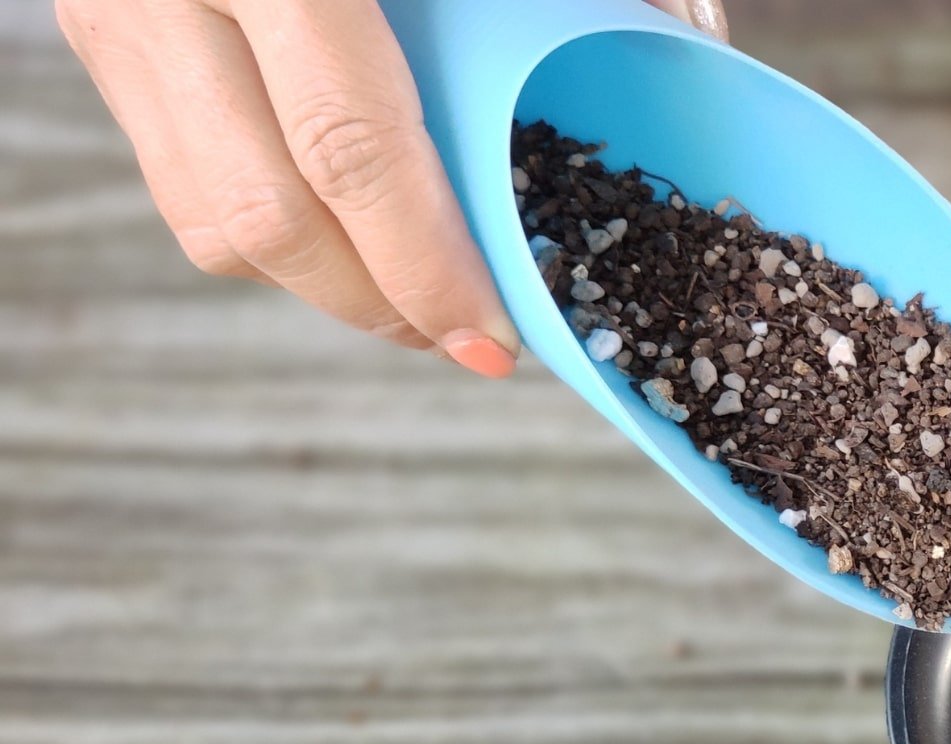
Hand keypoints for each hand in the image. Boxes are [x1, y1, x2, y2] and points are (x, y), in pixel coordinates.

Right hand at [55, 0, 725, 376]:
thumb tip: (687, 39)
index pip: (352, 150)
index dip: (427, 267)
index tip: (494, 340)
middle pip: (274, 219)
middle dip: (384, 306)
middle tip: (467, 343)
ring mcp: (117, 26)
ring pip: (214, 223)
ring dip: (326, 289)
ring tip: (417, 305)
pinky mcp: (100, 44)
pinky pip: (182, 184)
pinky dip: (275, 236)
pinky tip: (350, 238)